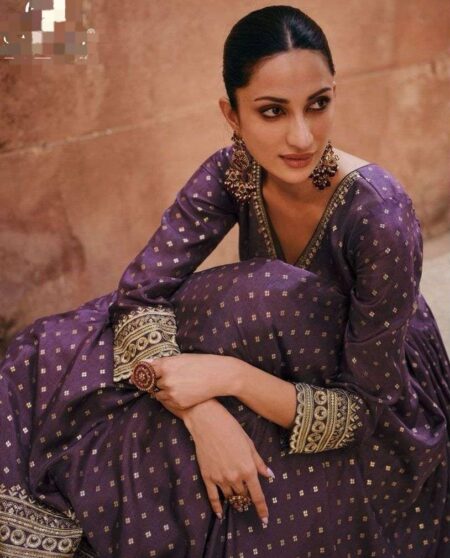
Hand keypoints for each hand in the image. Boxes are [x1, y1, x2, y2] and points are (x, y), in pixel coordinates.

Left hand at [148, 353, 242, 409]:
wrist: (218, 377)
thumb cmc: (201, 363)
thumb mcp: (181, 358)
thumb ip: (163, 362)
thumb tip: (147, 363)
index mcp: (165, 366)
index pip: (146, 371)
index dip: (143, 373)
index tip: (139, 375)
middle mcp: (166, 380)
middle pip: (151, 383)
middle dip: (155, 381)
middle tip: (163, 379)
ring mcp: (171, 392)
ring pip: (158, 393)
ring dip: (162, 390)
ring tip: (174, 385)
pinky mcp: (177, 403)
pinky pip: (166, 401)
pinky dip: (169, 397)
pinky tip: (180, 392)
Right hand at [182, 399, 273, 524]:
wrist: (208, 423)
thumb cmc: (231, 429)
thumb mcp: (250, 444)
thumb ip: (259, 462)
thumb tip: (269, 475)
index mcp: (248, 469)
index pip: (257, 496)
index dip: (262, 509)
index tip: (265, 519)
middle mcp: (235, 477)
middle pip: (243, 495)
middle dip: (247, 498)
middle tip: (248, 497)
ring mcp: (220, 478)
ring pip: (230, 496)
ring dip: (235, 499)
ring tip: (237, 500)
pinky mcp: (207, 476)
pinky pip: (213, 497)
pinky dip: (217, 507)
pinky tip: (220, 514)